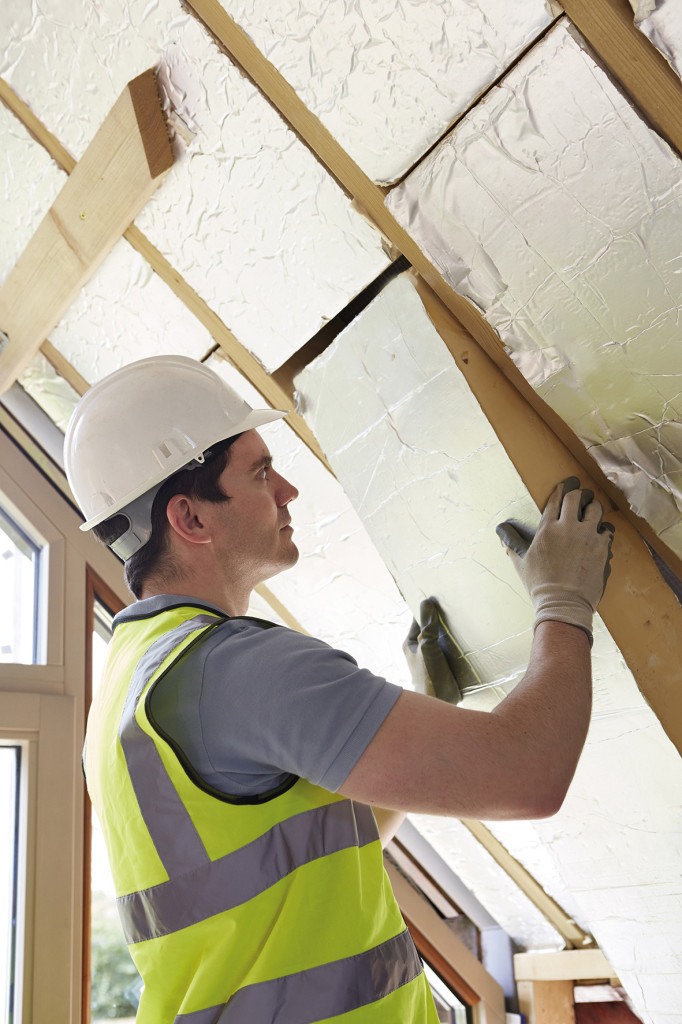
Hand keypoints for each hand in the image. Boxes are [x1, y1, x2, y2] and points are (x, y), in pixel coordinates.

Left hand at [403, 597, 461, 703]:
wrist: (440, 701)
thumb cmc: (428, 674)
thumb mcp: (427, 646)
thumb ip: (427, 626)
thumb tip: (426, 602)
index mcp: (410, 643)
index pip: (418, 620)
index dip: (427, 610)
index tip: (439, 597)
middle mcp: (420, 649)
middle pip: (431, 629)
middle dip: (441, 620)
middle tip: (454, 606)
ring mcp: (433, 657)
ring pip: (442, 639)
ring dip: (451, 632)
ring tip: (463, 619)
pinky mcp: (445, 665)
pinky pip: (451, 649)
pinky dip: (458, 643)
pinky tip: (468, 637)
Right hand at [496, 477, 614, 642]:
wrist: (563, 604)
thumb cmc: (540, 584)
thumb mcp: (520, 562)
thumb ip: (512, 541)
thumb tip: (501, 529)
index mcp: (548, 529)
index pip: (556, 499)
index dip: (561, 488)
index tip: (565, 484)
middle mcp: (569, 528)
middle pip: (577, 497)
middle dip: (579, 492)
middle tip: (580, 494)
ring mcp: (588, 537)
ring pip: (596, 509)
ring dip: (593, 508)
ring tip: (592, 512)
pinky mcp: (602, 548)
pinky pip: (607, 530)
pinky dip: (604, 529)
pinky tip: (600, 534)